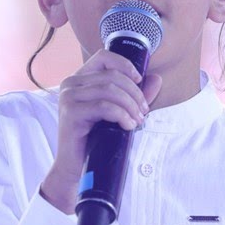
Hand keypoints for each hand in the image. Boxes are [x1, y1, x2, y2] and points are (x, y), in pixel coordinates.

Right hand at [39, 49, 161, 213]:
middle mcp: (70, 84)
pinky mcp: (70, 113)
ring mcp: (68, 97)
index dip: (125, 65)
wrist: (75, 167)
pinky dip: (122, 115)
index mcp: (79, 79)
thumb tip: (156, 78)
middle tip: (143, 112)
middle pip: (111, 76)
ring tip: (138, 121)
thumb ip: (135, 95)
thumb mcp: (119, 112)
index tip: (139, 81)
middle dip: (134, 93)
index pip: (103, 57)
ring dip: (130, 105)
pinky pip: (104, 107)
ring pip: (109, 90)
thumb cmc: (95, 139)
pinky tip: (128, 126)